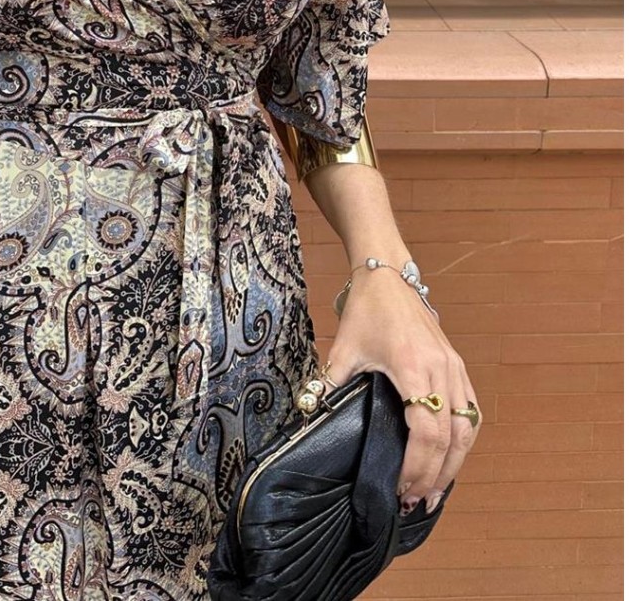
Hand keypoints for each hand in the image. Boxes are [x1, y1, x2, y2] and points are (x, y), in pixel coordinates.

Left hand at [322, 265, 479, 512]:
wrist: (389, 276)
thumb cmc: (367, 310)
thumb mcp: (344, 348)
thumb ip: (328, 383)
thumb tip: (309, 415)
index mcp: (414, 367)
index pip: (426, 431)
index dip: (417, 466)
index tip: (401, 488)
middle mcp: (442, 370)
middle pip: (451, 438)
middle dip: (436, 475)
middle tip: (418, 502)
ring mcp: (454, 368)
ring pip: (467, 428)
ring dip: (455, 463)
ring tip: (436, 492)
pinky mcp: (458, 366)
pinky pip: (470, 411)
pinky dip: (463, 440)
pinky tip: (451, 460)